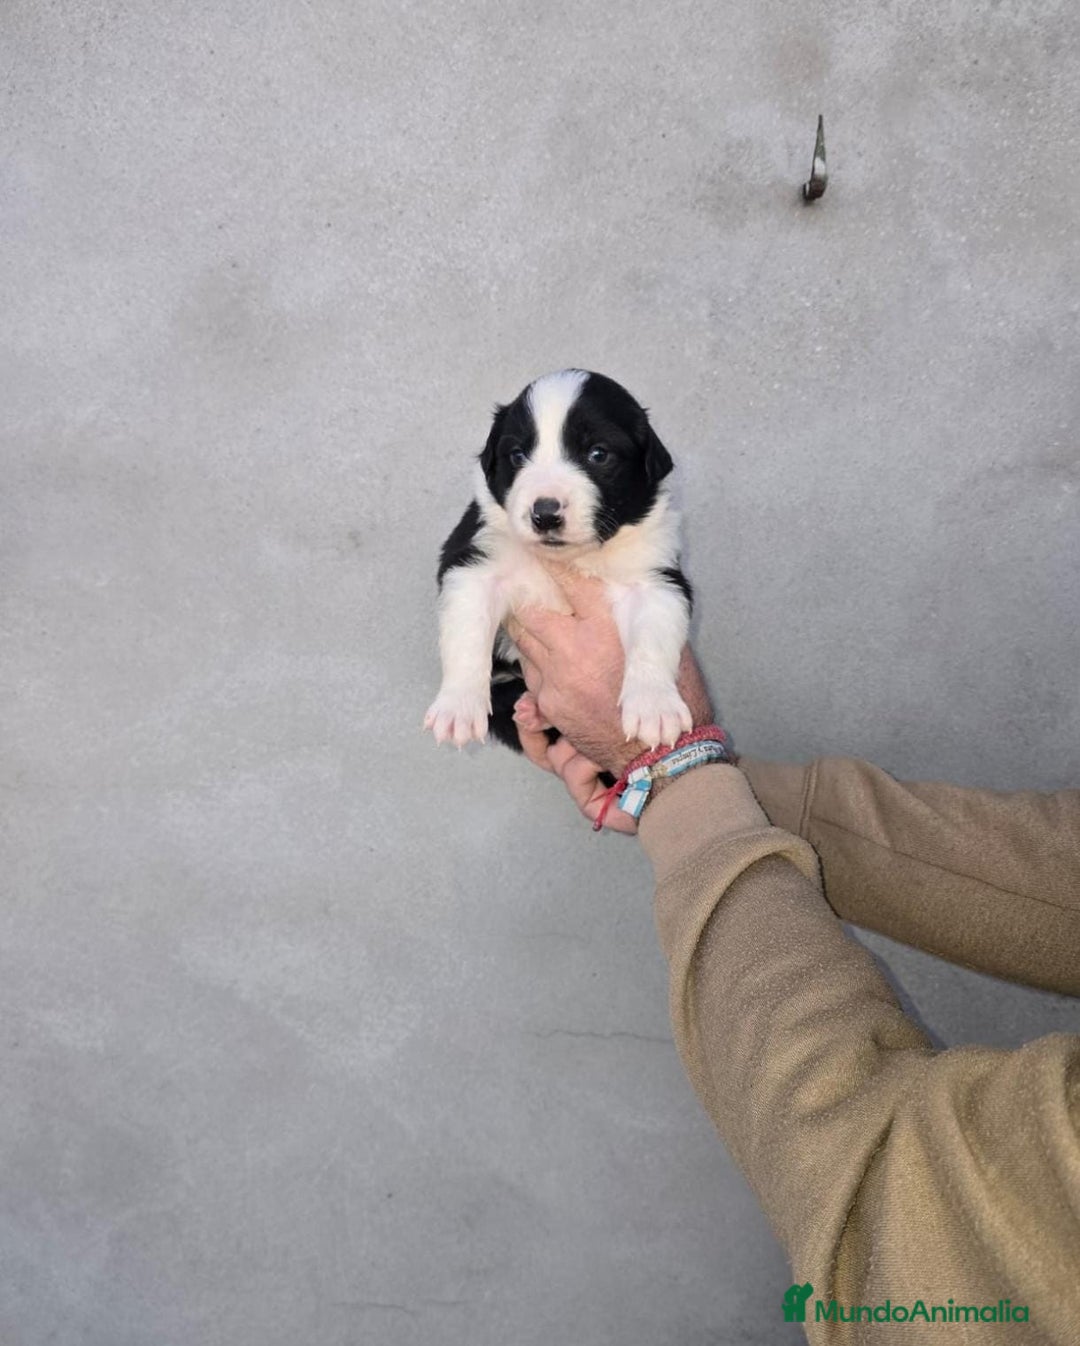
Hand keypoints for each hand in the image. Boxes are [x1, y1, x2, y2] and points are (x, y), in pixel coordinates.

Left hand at [505, 563, 713, 777]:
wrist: (654, 756)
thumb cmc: (672, 701)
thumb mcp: (666, 650)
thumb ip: (641, 620)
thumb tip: (633, 597)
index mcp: (606, 628)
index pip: (572, 582)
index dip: (557, 564)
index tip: (547, 552)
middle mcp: (574, 648)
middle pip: (533, 609)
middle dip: (528, 595)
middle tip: (524, 582)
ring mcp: (555, 677)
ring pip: (523, 639)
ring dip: (525, 626)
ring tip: (525, 611)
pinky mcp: (548, 703)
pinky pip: (529, 672)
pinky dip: (532, 659)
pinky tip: (539, 652)